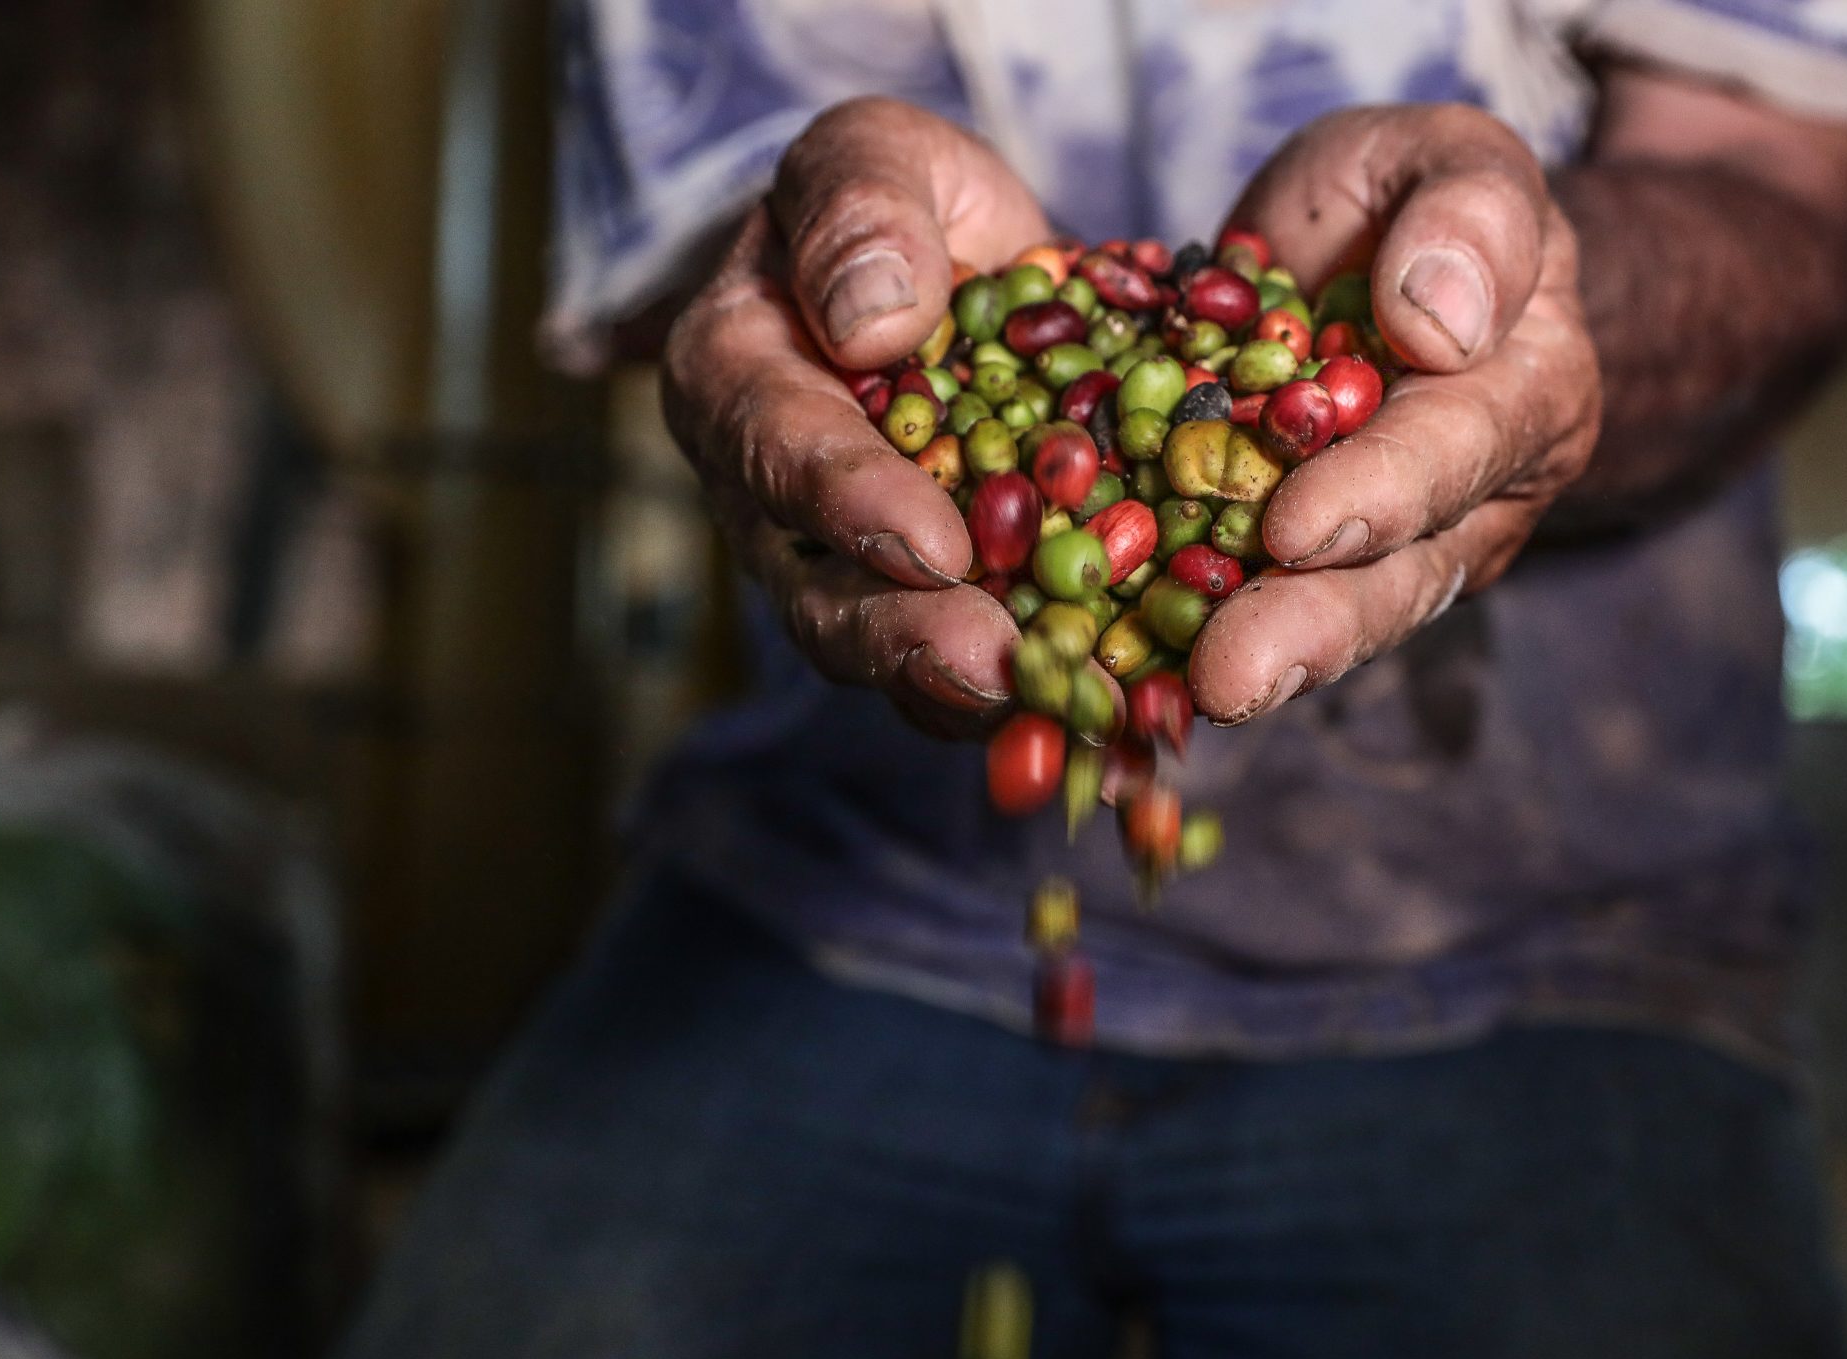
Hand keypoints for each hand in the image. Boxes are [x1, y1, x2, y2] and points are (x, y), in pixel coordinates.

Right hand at [661, 99, 1047, 735]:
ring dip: (974, 691)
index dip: (852, 504)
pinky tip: (1111, 715)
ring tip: (1060, 710)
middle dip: (906, 638)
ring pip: (891, 649)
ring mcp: (848, 568)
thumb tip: (874, 321)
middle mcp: (771, 498)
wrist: (957, 272)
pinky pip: (972, 666)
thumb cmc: (900, 205)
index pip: (778, 449)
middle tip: (995, 668)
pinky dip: (1038, 695)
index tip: (934, 543)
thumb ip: (863, 210)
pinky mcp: (932, 605)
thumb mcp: (878, 156)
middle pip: (820, 590)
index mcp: (735, 377)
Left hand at [1189, 106, 1601, 724]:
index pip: (1452, 454)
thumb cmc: (1416, 198)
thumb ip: (1468, 216)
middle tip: (1231, 678)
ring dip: (1245, 664)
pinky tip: (1118, 683)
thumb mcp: (1452, 159)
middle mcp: (1463, 506)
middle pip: (1391, 578)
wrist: (1368, 251)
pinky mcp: (1292, 574)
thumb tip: (1439, 323)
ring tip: (1178, 704)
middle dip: (1309, 630)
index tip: (1298, 529)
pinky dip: (1179, 649)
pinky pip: (1240, 612)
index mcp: (1521, 400)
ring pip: (1321, 619)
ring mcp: (1381, 553)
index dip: (1377, 496)